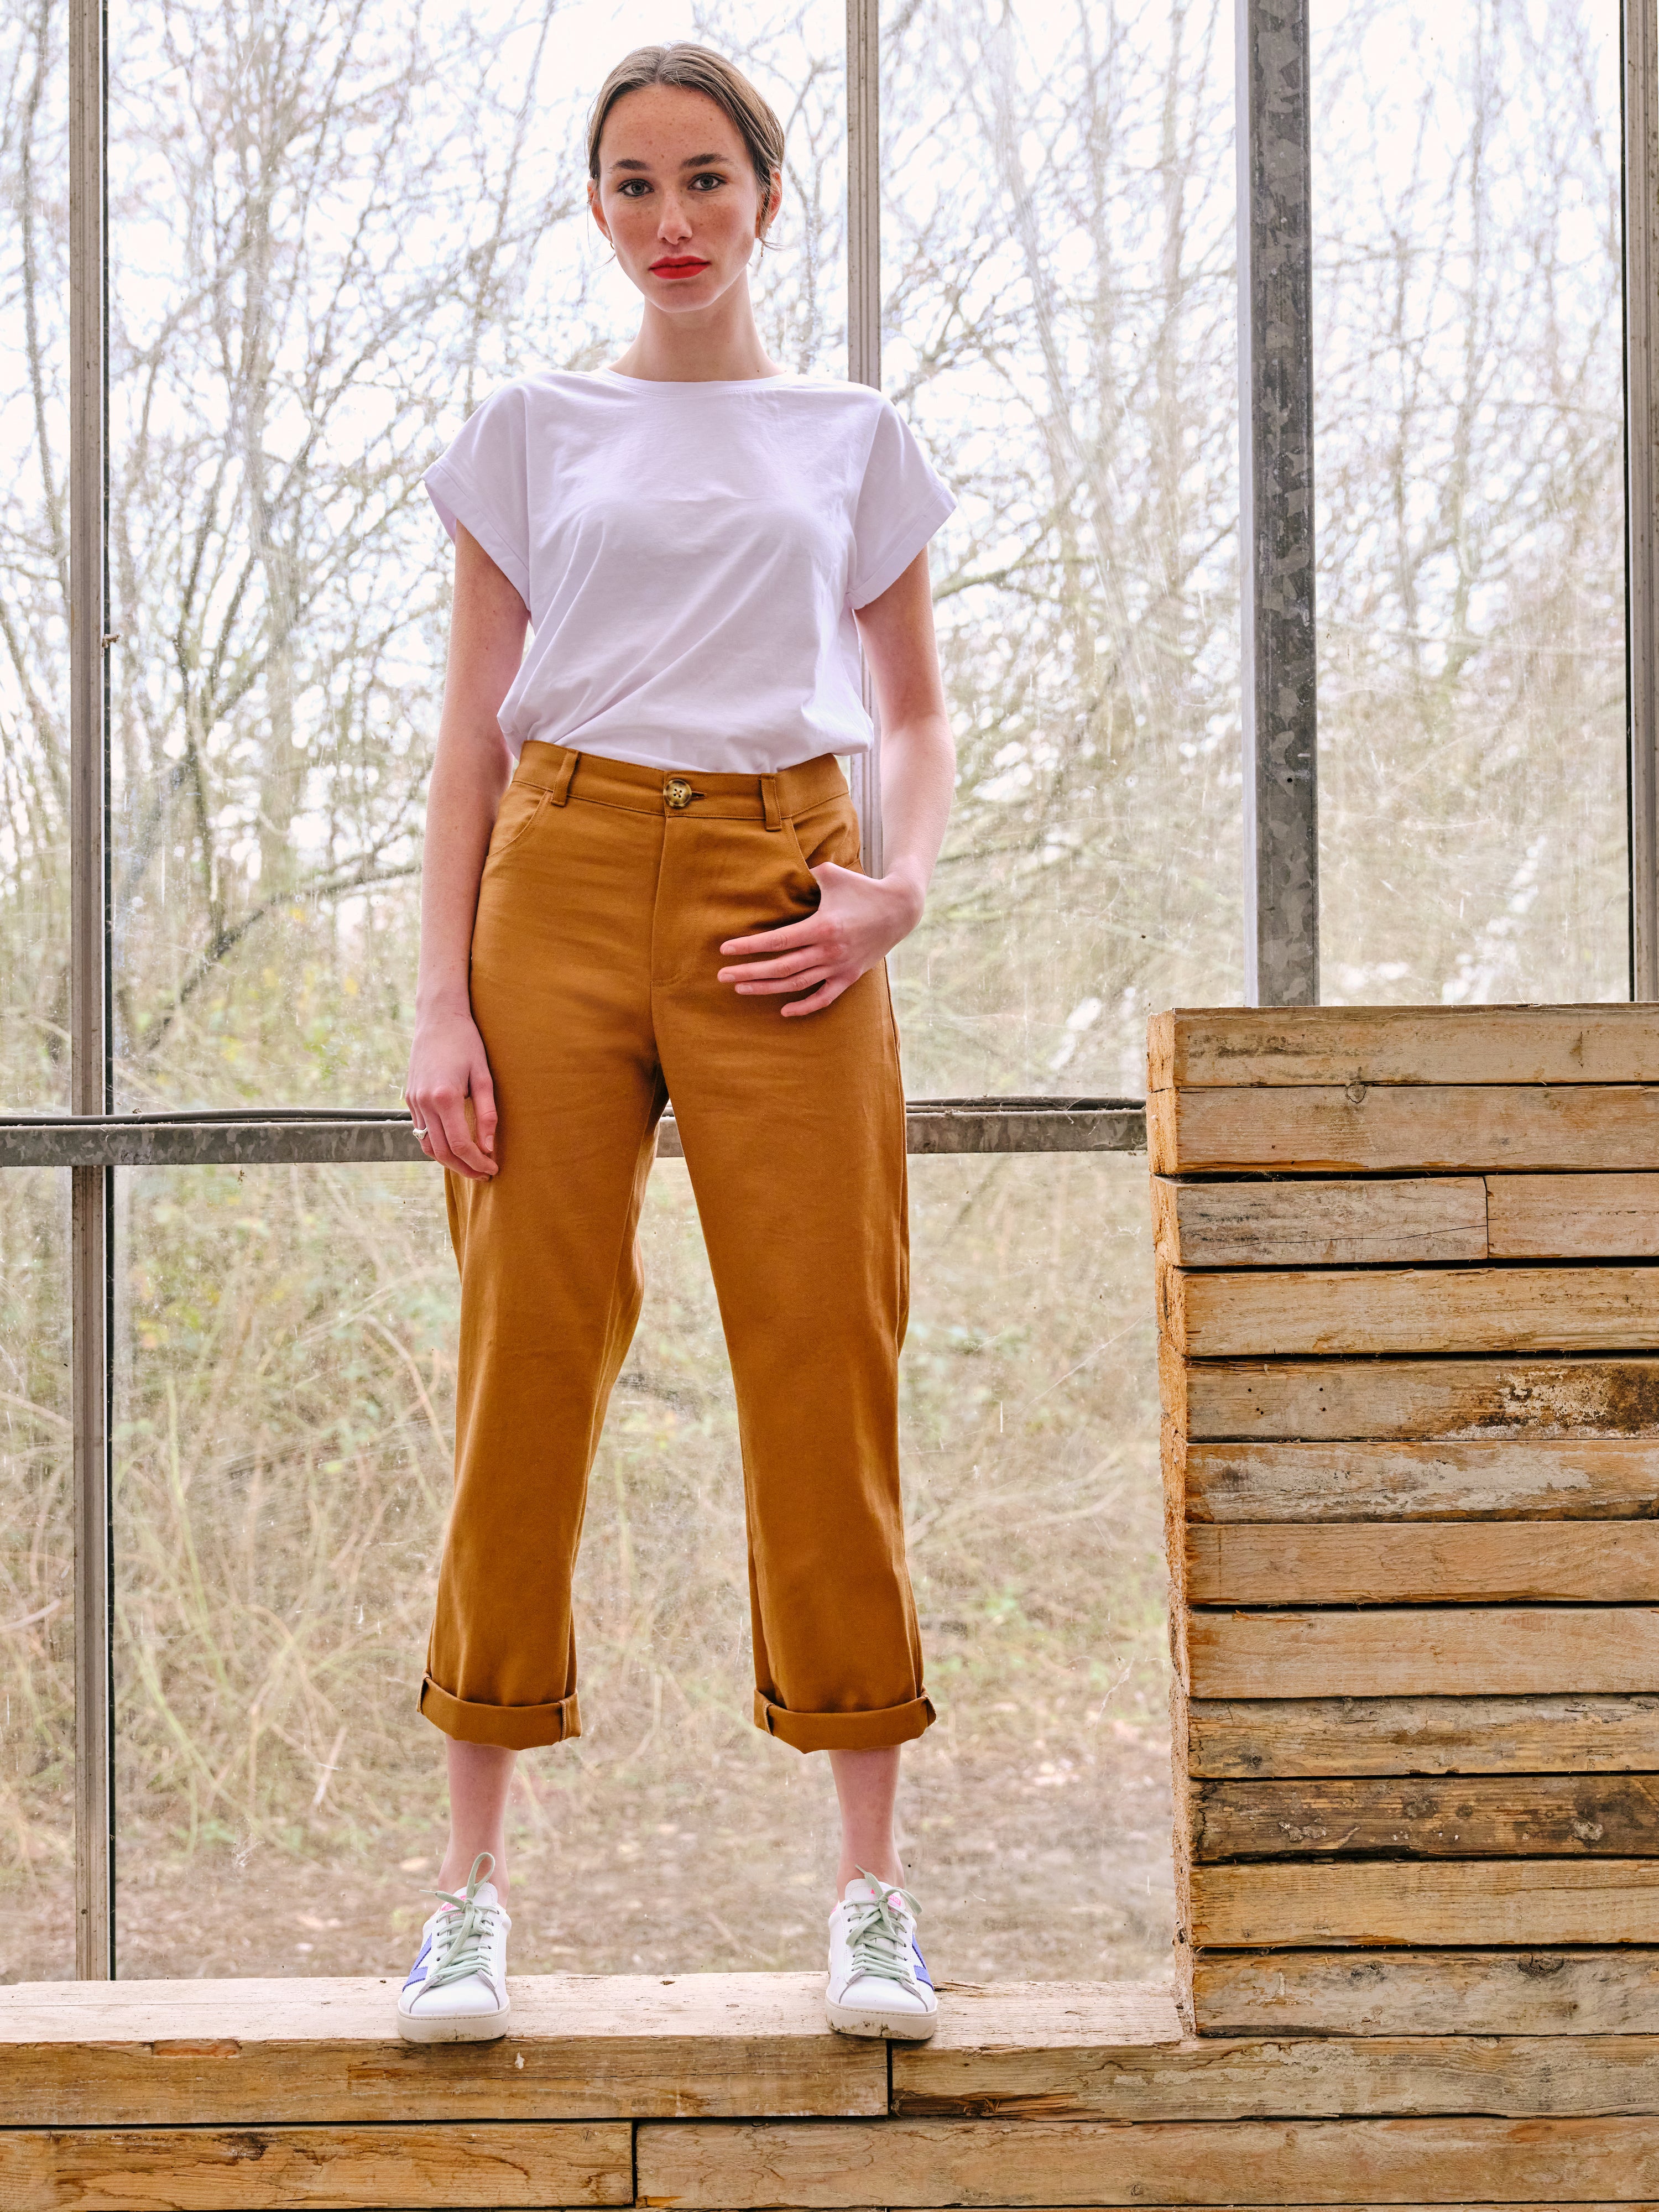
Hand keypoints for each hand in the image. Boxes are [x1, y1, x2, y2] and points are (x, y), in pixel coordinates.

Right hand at [405, 1007, 498, 1177]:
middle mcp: (424, 1103)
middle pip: (442, 1152)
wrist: (437, 1018)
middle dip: (464, 1168)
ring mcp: (414, 1102)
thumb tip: (488, 1147)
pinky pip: (421, 1132)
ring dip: (448, 1161)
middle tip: (484, 1174)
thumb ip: (487, 1114)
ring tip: (470, 1166)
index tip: (493, 1169)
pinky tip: (454, 1147)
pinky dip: (437, 1145)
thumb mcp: (484, 1076)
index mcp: (445, 1098)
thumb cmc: (466, 1042)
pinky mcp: (410, 1098)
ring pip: (428, 1145)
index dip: (478, 1162)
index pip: (461, 1145)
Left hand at [717, 862, 924, 1016]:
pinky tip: (783, 1010)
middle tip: (722, 976)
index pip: (778, 941)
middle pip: (781, 967)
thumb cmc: (862, 888)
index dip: (750, 947)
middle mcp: (829, 951)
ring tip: (741, 988)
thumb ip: (805, 874)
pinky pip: (824, 997)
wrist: (900, 909)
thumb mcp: (832, 874)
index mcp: (822, 927)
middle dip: (749, 972)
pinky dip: (804, 1007)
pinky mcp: (849, 977)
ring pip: (796, 984)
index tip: (726, 949)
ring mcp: (839, 967)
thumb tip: (781, 871)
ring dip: (766, 988)